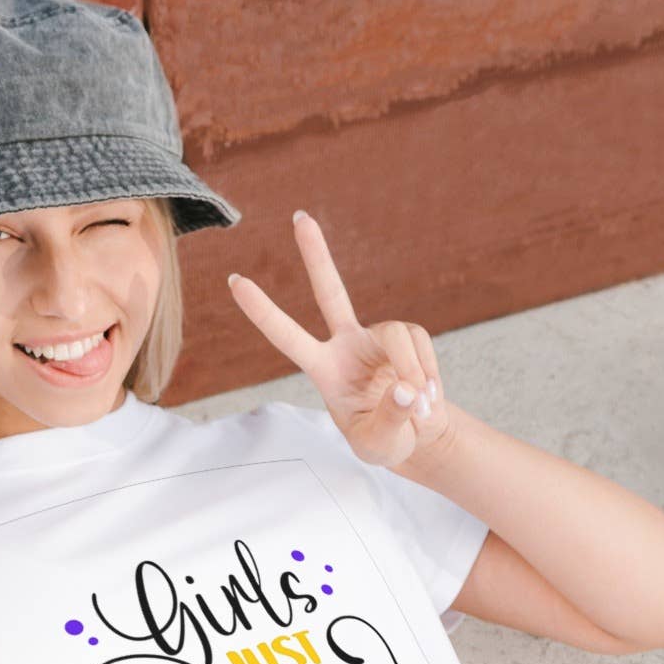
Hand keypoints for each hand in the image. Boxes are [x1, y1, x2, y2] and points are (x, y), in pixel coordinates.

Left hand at [228, 210, 450, 471]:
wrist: (416, 437)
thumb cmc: (385, 442)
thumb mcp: (379, 446)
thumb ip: (389, 419)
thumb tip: (405, 387)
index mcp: (324, 370)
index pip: (287, 337)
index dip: (262, 311)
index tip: (234, 281)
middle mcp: (346, 345)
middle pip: (330, 292)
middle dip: (316, 256)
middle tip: (298, 217)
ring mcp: (377, 338)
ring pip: (398, 335)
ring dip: (414, 372)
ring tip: (420, 408)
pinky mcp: (406, 338)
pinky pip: (420, 344)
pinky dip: (429, 373)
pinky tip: (428, 398)